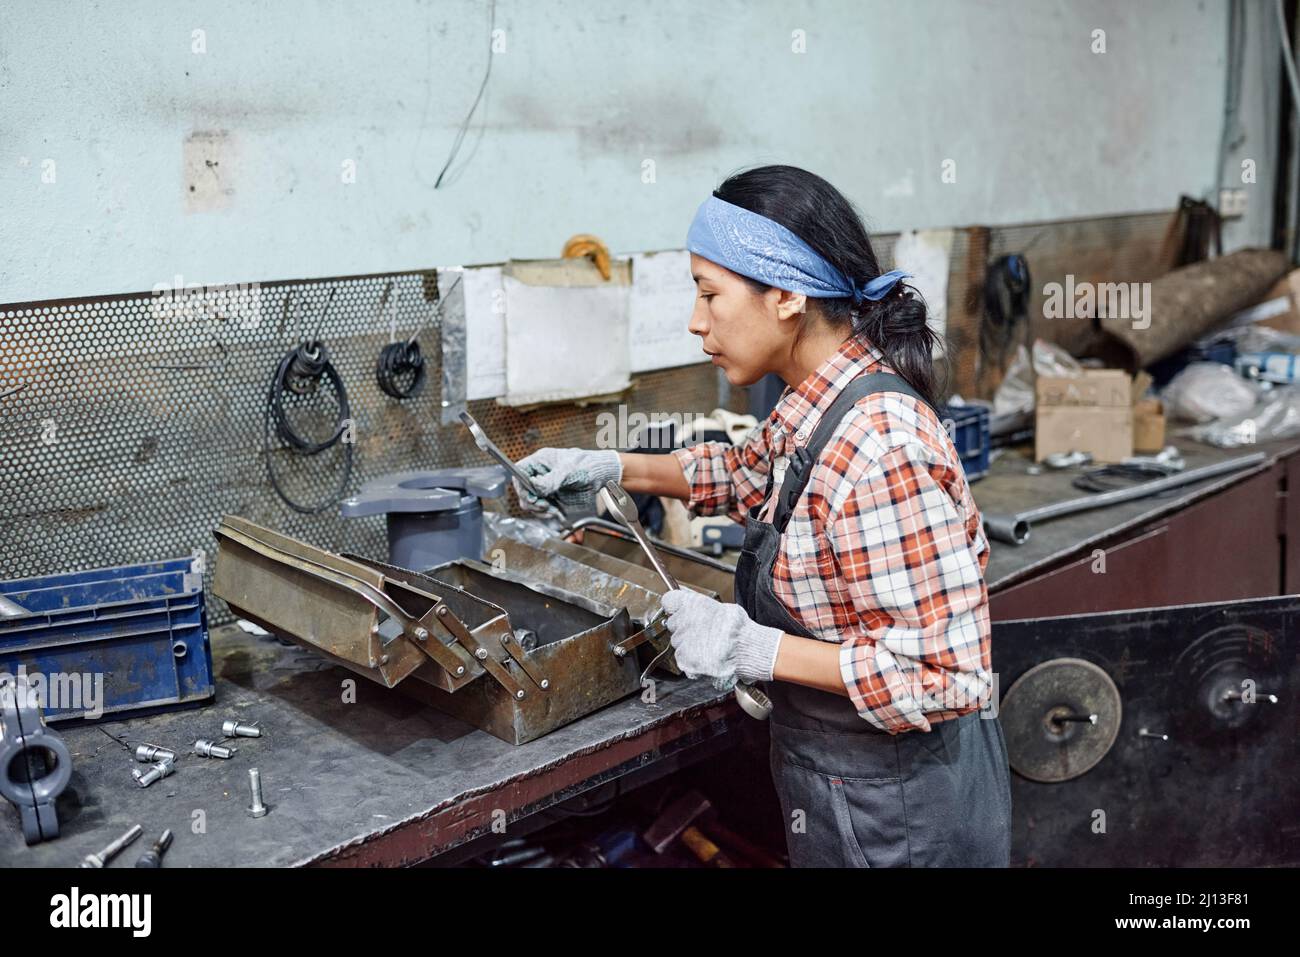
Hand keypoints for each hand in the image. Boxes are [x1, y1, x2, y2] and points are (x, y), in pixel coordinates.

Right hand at [513, 448, 621, 516]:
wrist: (606, 476)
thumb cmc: (589, 465)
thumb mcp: (569, 471)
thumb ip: (550, 480)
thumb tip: (534, 487)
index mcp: (541, 461)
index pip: (520, 472)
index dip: (521, 485)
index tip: (531, 496)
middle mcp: (541, 475)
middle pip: (524, 491)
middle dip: (532, 502)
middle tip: (545, 506)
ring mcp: (547, 489)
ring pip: (533, 503)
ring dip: (540, 510)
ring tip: (553, 511)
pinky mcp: (555, 500)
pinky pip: (545, 510)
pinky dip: (549, 515)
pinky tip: (556, 514)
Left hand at [660, 590, 782, 689]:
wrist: (745, 647)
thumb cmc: (737, 627)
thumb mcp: (721, 607)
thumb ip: (701, 606)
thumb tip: (692, 602)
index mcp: (691, 604)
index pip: (669, 600)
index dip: (673, 607)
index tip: (678, 610)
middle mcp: (682, 620)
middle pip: (673, 624)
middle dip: (684, 628)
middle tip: (701, 633)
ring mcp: (681, 640)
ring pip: (678, 642)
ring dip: (688, 645)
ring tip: (707, 647)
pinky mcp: (683, 658)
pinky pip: (682, 658)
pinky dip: (691, 660)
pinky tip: (705, 657)